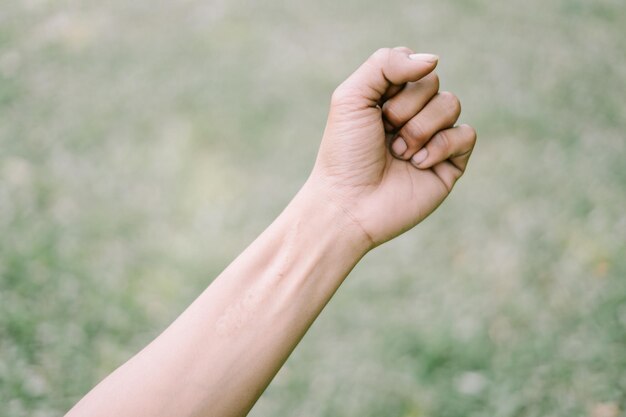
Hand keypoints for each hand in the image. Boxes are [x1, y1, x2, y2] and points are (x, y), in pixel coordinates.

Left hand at [307, 47, 476, 247]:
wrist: (350, 204)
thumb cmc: (345, 152)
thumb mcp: (352, 96)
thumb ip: (387, 63)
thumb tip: (434, 59)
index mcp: (389, 97)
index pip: (413, 64)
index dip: (396, 80)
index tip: (375, 106)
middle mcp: (413, 115)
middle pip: (432, 82)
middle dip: (405, 107)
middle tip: (384, 132)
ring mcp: (433, 139)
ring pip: (452, 104)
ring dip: (420, 128)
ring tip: (399, 153)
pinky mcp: (450, 164)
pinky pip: (466, 134)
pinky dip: (440, 147)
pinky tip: (417, 165)